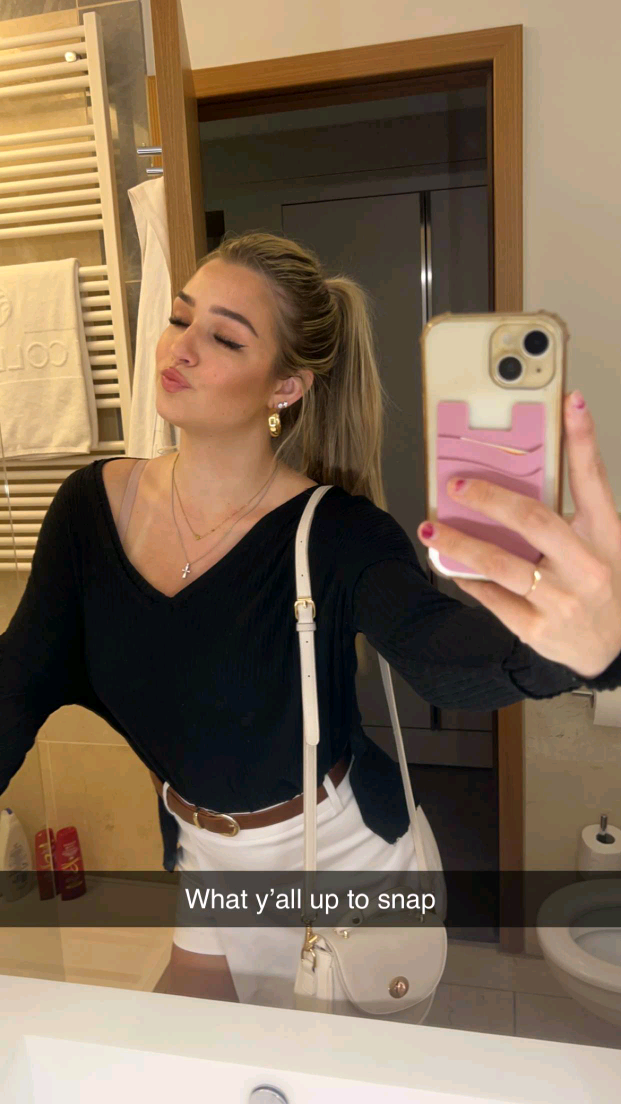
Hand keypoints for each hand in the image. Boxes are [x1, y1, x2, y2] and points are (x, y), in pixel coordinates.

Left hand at [417, 391, 620, 678]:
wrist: (614, 647)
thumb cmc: (603, 582)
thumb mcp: (603, 541)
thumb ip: (573, 510)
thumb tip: (519, 476)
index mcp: (607, 535)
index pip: (594, 478)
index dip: (583, 437)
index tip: (570, 401)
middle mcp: (587, 566)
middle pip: (533, 521)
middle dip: (489, 499)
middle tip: (456, 485)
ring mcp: (562, 600)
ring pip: (501, 564)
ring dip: (460, 543)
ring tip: (432, 527)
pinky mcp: (538, 629)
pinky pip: (493, 598)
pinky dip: (469, 578)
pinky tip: (450, 564)